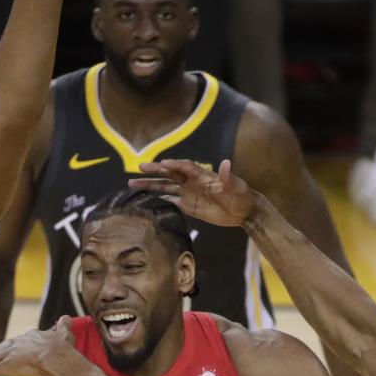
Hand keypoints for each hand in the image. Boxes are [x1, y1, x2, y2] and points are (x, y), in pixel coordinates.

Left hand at [0, 317, 74, 375]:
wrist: (56, 357)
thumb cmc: (62, 348)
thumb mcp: (65, 334)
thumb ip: (64, 325)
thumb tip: (66, 317)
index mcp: (32, 337)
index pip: (22, 341)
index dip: (19, 346)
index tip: (18, 350)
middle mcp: (18, 343)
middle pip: (5, 348)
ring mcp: (11, 354)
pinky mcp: (5, 366)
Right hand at [130, 158, 256, 227]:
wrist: (243, 212)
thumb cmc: (242, 196)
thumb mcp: (238, 187)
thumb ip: (229, 177)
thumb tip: (226, 163)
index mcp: (203, 175)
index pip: (185, 167)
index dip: (174, 165)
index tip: (163, 164)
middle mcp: (192, 182)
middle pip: (170, 174)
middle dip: (155, 171)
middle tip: (139, 168)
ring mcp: (188, 193)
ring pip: (166, 187)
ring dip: (150, 185)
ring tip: (132, 184)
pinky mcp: (188, 206)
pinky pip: (170, 201)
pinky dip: (158, 200)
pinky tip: (144, 199)